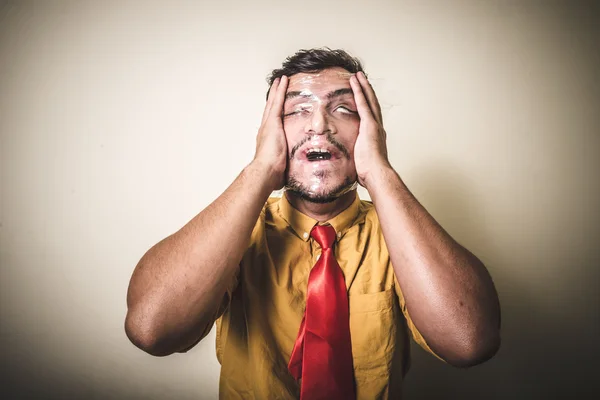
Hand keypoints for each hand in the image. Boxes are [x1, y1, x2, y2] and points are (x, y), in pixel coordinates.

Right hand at [253, 76, 288, 190]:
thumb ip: (282, 167)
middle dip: (274, 98)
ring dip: (277, 90)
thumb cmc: (271, 174)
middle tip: (276, 86)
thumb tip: (285, 177)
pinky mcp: (273, 122)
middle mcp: (265, 129)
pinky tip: (283, 81)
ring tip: (281, 80)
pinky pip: (278, 102)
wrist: (265, 172)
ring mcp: (268, 124)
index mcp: (267, 139)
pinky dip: (280, 90)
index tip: (275, 106)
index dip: (273, 113)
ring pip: (273, 103)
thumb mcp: (279, 168)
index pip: (272, 122)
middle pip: (270, 109)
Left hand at [349, 72, 390, 188]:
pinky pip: (363, 104)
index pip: (371, 116)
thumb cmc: (369, 173)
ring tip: (358, 75)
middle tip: (362, 79)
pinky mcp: (370, 125)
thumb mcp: (361, 161)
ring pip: (369, 100)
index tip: (363, 96)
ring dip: (363, 86)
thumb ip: (357, 157)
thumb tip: (351, 162)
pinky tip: (354, 82)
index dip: (367, 104)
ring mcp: (375, 125)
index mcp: (375, 136)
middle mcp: (378, 127)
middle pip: (372, 104)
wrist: (377, 174)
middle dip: (367, 91)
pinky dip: (359, 92)